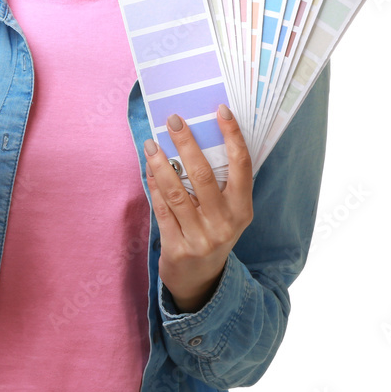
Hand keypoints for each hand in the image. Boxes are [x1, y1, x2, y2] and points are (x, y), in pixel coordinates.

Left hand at [144, 104, 253, 312]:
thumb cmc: (212, 232)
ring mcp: (201, 238)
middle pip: (203, 174)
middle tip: (173, 119)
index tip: (221, 110)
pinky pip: (161, 209)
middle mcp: (225, 224)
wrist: (200, 281)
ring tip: (151, 143)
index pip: (241, 166)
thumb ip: (218, 182)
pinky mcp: (177, 248)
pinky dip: (153, 186)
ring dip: (160, 163)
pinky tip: (149, 168)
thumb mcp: (226, 212)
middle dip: (186, 143)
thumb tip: (196, 136)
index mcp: (242, 209)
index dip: (233, 136)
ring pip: (176, 191)